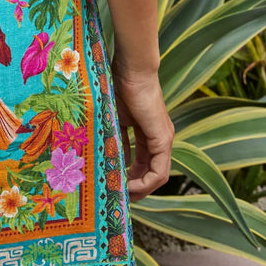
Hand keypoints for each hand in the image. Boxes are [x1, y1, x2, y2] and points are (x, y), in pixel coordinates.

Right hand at [111, 64, 174, 201]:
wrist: (131, 69)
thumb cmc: (118, 85)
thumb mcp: (112, 117)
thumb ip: (112, 135)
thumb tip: (101, 155)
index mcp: (148, 131)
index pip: (143, 162)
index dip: (129, 175)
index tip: (114, 183)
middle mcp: (160, 138)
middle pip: (151, 172)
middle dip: (136, 187)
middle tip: (118, 196)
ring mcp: (164, 139)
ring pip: (157, 175)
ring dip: (141, 189)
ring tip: (123, 195)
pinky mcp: (163, 140)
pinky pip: (159, 172)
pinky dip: (145, 182)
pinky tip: (128, 185)